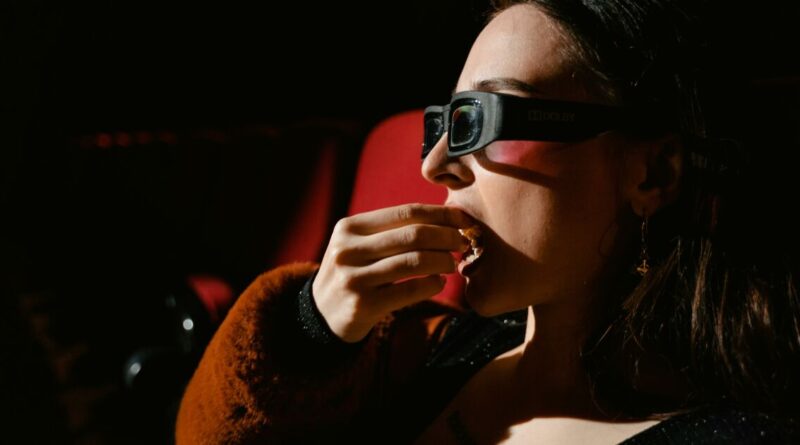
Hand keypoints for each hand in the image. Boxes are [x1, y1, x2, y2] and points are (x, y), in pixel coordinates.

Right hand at [312, 204, 472, 342]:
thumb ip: (391, 231)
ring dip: (443, 261)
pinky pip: (409, 290)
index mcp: (350, 227)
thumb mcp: (358, 245)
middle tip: (463, 243)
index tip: (463, 219)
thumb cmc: (352, 273)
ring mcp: (354, 278)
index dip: (440, 214)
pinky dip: (432, 284)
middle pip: (413, 235)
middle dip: (446, 237)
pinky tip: (439, 282)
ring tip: (452, 263)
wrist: (321, 315)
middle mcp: (348, 250)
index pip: (405, 212)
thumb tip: (444, 218)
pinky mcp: (363, 305)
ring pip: (414, 261)